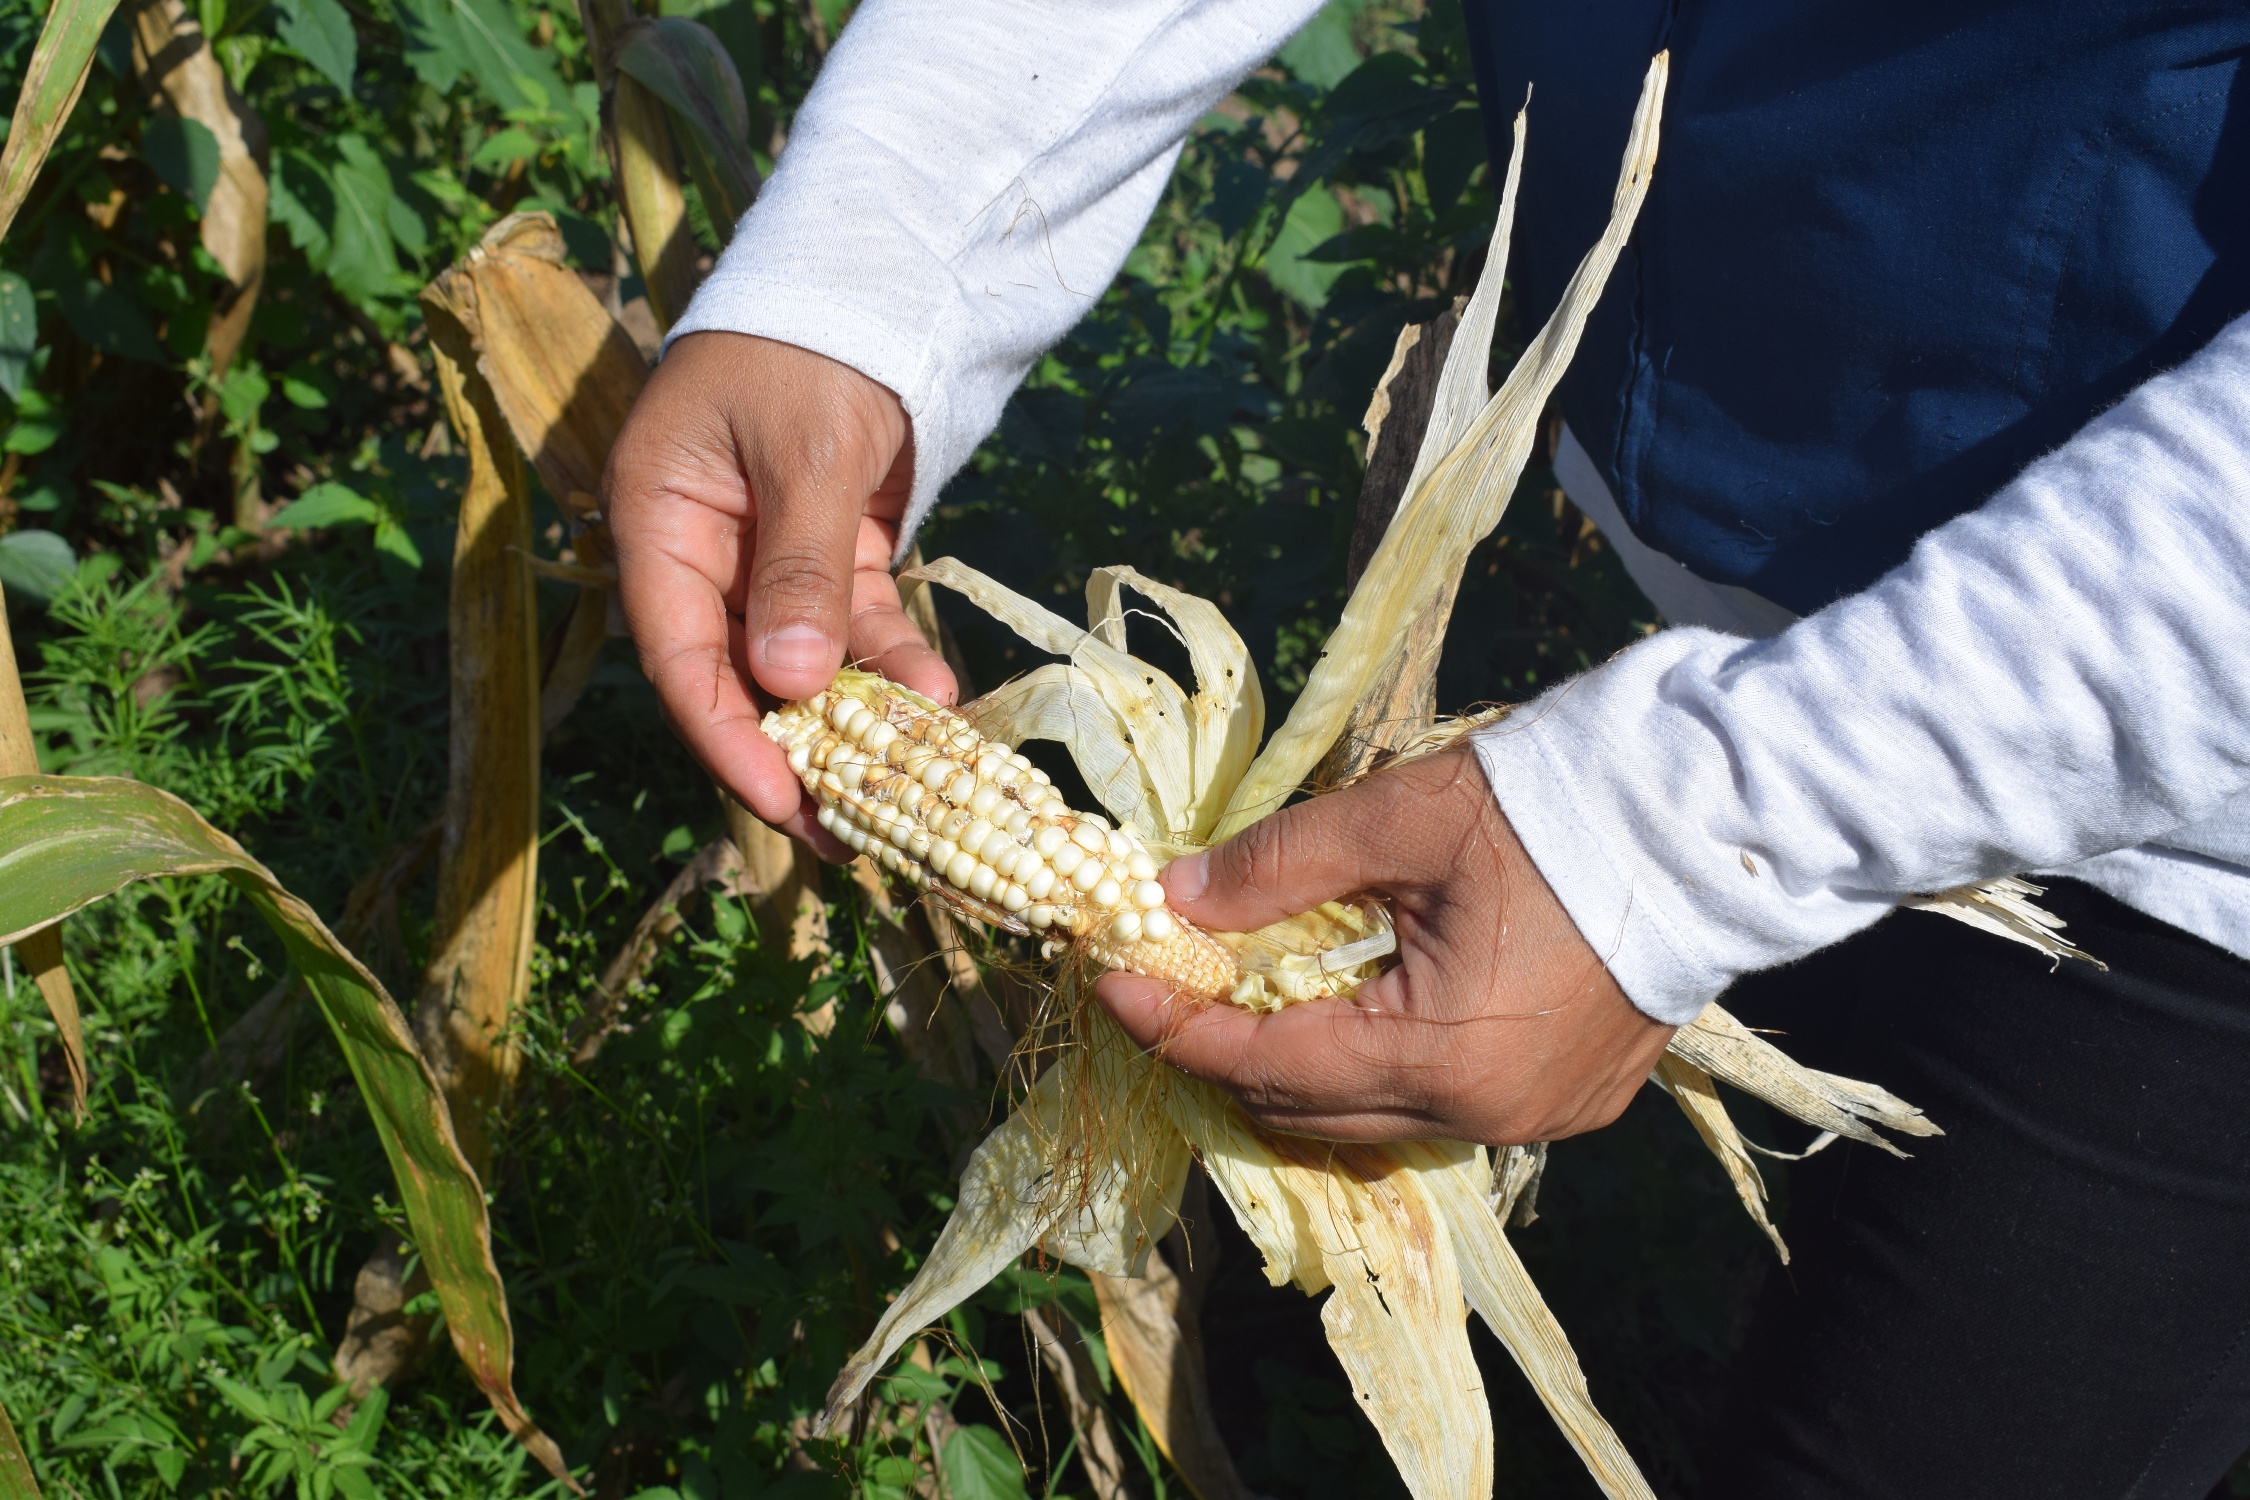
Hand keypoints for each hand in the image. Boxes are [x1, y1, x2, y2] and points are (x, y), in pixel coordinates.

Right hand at [605, 332, 955, 846]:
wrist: (874, 272)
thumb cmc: (813, 346)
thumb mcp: (806, 452)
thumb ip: (800, 568)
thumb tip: (792, 684)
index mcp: (658, 518)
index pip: (680, 655)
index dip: (728, 738)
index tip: (782, 804)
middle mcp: (703, 549)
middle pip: (736, 677)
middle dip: (793, 756)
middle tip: (847, 835)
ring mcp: (766, 555)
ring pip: (802, 664)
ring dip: (855, 723)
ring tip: (910, 791)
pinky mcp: (831, 552)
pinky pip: (855, 627)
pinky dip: (893, 663)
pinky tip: (939, 697)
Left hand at [1096, 746, 1674, 1145]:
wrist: (1713, 818)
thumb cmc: (1552, 807)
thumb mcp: (1397, 820)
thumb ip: (1275, 869)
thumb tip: (1171, 898)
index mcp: (1440, 1054)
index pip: (1265, 1065)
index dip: (1174, 1026)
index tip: (1109, 980)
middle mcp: (1484, 1115)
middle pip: (1311, 1111)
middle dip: (1226, 1052)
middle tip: (1173, 983)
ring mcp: (1535, 1120)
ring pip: (1375, 1119)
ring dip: (1302, 1068)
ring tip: (1255, 994)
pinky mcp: (1572, 1104)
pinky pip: (1441, 1109)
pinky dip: (1379, 1071)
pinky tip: (1359, 1008)